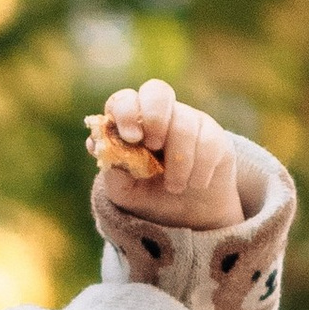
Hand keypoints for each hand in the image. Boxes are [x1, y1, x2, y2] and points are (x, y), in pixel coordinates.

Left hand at [91, 79, 246, 229]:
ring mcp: (188, 121)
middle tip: (155, 146)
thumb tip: (95, 145)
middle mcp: (160, 115)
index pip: (125, 100)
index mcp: (131, 124)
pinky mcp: (214, 135)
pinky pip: (208, 142)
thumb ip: (112, 168)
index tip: (131, 138)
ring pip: (185, 124)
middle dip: (155, 116)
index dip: (126, 112)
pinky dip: (199, 170)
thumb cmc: (150, 198)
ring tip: (174, 187)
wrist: (188, 219)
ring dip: (179, 162)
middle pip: (157, 90)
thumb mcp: (124, 191)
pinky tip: (195, 184)